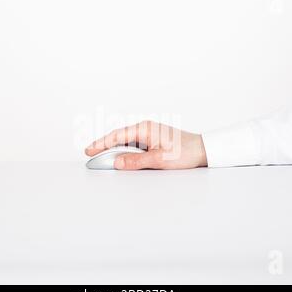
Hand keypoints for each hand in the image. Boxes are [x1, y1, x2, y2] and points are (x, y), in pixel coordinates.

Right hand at [85, 121, 206, 169]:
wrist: (203, 150)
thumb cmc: (185, 152)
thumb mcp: (159, 160)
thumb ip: (136, 161)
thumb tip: (117, 162)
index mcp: (145, 128)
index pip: (116, 135)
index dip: (101, 143)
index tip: (89, 150)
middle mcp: (145, 128)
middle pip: (118, 137)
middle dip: (104, 147)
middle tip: (91, 156)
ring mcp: (149, 133)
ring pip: (125, 141)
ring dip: (114, 149)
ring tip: (103, 159)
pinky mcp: (152, 140)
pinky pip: (133, 144)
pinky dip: (124, 150)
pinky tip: (120, 158)